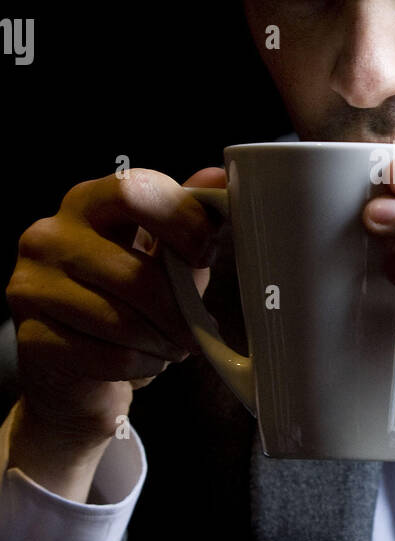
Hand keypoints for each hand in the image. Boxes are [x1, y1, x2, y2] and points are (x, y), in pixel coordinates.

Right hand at [5, 166, 225, 463]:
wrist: (77, 362)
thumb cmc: (129, 298)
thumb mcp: (164, 254)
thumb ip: (189, 217)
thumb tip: (219, 174)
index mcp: (87, 202)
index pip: (133, 191)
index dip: (182, 222)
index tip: (206, 254)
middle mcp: (49, 235)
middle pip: (133, 272)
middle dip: (179, 312)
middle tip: (198, 331)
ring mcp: (31, 286)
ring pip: (120, 321)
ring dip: (161, 343)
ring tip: (172, 347)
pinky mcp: (29, 337)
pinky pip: (104, 356)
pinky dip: (139, 365)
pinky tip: (144, 362)